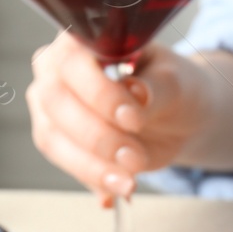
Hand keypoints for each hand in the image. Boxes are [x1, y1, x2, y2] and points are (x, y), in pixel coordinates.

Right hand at [26, 33, 210, 202]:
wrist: (180, 117)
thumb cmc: (173, 85)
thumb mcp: (176, 81)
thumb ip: (155, 86)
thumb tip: (136, 93)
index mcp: (83, 39)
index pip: (73, 61)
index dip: (98, 93)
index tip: (132, 118)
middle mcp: (57, 69)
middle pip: (56, 102)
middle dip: (98, 137)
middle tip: (135, 158)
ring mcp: (52, 106)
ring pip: (53, 138)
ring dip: (91, 166)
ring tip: (129, 183)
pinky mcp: (58, 140)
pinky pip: (65, 164)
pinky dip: (92, 180)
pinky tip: (116, 192)